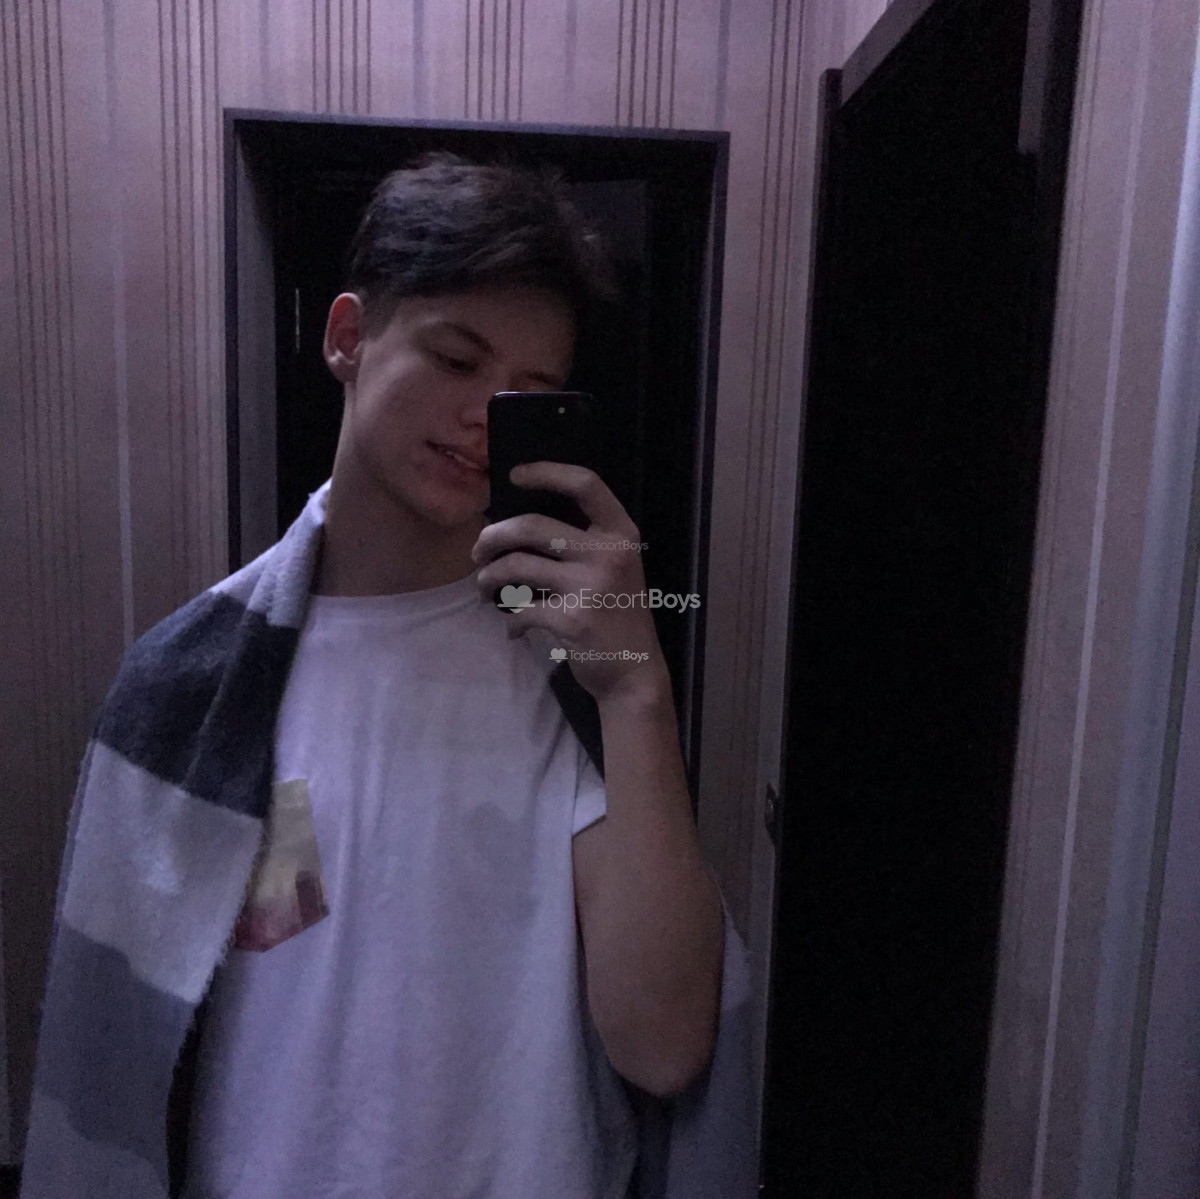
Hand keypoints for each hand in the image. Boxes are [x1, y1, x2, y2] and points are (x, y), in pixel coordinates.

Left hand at [471, 462, 669, 704]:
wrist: (634, 672)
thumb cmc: (617, 615)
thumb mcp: (615, 568)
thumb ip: (581, 542)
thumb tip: (514, 524)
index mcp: (621, 534)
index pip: (585, 484)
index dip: (546, 473)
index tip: (513, 476)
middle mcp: (608, 554)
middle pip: (532, 526)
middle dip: (492, 537)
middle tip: (478, 553)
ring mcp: (590, 586)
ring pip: (516, 566)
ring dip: (488, 578)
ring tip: (484, 588)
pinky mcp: (572, 619)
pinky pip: (521, 609)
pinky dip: (509, 620)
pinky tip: (513, 628)